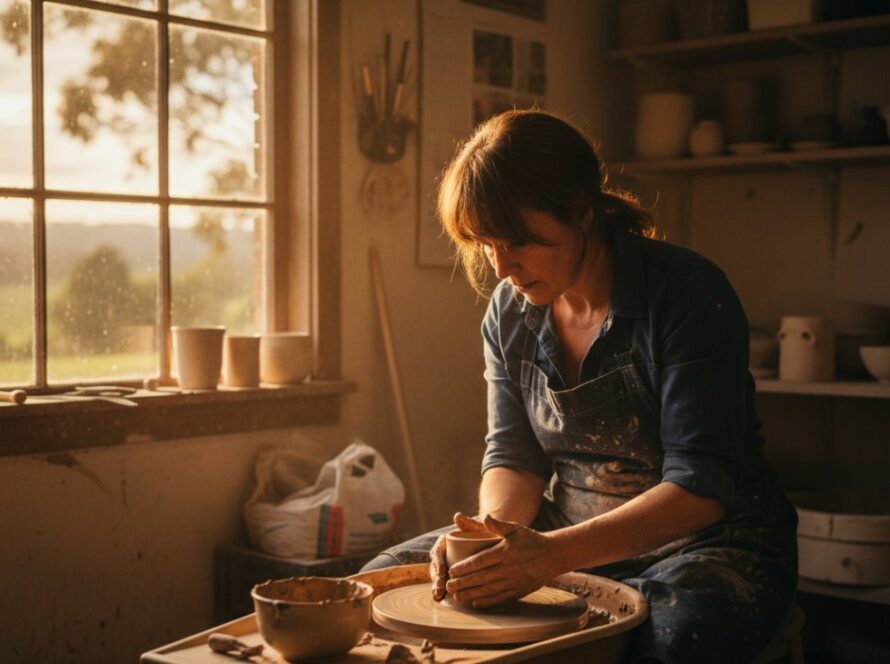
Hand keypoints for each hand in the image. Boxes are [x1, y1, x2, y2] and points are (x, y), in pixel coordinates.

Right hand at [429, 512, 488, 601]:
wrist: (489, 541)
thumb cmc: (482, 534)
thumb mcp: (477, 528)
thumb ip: (468, 522)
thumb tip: (457, 516)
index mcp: (444, 542)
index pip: (437, 552)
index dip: (438, 563)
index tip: (443, 571)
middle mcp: (443, 554)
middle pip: (436, 567)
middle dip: (436, 579)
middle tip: (440, 588)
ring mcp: (446, 565)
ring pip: (438, 577)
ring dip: (436, 587)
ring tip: (439, 596)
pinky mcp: (451, 575)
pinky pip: (444, 583)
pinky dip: (441, 591)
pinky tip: (441, 600)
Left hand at [445, 514, 560, 608]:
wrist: (553, 555)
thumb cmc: (530, 540)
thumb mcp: (515, 528)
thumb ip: (498, 524)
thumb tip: (485, 516)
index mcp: (505, 552)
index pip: (479, 561)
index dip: (464, 567)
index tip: (451, 570)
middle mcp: (509, 568)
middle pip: (481, 578)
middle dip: (462, 583)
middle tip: (448, 586)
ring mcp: (515, 581)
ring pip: (489, 590)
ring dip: (471, 594)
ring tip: (457, 596)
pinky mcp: (520, 591)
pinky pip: (501, 599)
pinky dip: (488, 602)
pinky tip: (476, 603)